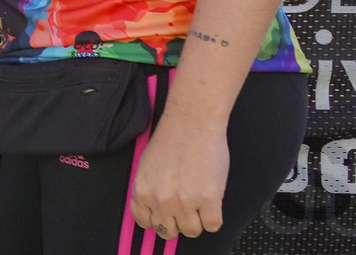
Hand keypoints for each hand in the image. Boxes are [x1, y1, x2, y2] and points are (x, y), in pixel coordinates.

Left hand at [131, 115, 229, 239]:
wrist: (191, 123)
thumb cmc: (170, 140)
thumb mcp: (146, 167)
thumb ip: (148, 190)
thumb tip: (155, 210)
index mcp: (142, 191)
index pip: (146, 223)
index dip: (158, 220)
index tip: (166, 216)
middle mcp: (161, 200)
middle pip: (168, 231)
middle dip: (177, 223)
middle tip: (185, 210)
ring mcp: (185, 201)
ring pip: (191, 231)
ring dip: (196, 222)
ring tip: (199, 206)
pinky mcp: (209, 199)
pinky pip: (212, 225)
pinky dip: (213, 219)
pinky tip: (211, 206)